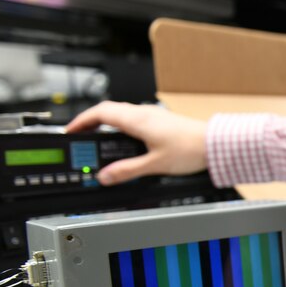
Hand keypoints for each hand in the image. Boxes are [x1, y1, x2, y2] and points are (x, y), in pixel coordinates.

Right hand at [65, 102, 208, 184]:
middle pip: (108, 110)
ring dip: (106, 122)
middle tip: (80, 135)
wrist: (216, 144)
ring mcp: (153, 115)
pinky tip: (123, 139)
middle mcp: (144, 113)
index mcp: (137, 120)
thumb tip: (105, 176)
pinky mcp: (161, 121)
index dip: (81, 121)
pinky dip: (120, 125)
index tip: (70, 131)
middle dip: (90, 122)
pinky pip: (133, 118)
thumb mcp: (154, 164)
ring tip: (98, 138)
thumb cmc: (191, 150)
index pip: (100, 113)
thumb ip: (127, 171)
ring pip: (121, 113)